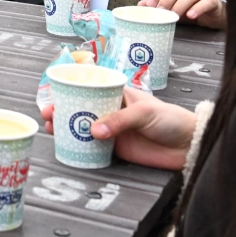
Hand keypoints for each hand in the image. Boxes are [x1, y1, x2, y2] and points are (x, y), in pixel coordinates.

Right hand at [41, 87, 196, 171]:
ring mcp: (113, 130)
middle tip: (47, 114)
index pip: (90, 87)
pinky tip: (68, 146)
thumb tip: (95, 131)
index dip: (70, 89)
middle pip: (81, 107)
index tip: (54, 93)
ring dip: (67, 128)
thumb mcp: (145, 112)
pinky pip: (93, 147)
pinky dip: (80, 147)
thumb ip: (120, 120)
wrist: (187, 146)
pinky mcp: (116, 149)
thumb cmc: (171, 119)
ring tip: (52, 129)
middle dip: (62, 109)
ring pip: (83, 127)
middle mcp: (112, 110)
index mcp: (118, 93)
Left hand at [142, 0, 225, 29]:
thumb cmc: (189, 10)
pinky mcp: (213, 1)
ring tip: (175, 16)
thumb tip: (141, 6)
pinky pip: (206, 1)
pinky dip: (198, 8)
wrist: (212, 16)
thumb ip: (157, 6)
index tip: (150, 4)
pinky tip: (191, 15)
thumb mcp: (171, 8)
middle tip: (161, 12)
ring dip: (181, 4)